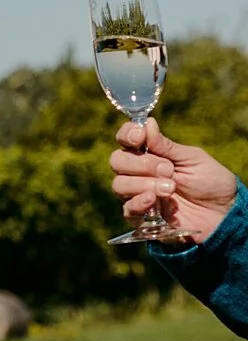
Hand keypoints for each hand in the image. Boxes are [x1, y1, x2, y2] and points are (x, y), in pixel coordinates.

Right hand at [111, 119, 238, 242]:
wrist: (223, 212)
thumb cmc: (210, 181)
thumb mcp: (193, 159)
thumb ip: (167, 146)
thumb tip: (147, 123)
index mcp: (150, 153)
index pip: (125, 139)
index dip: (127, 135)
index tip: (139, 137)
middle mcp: (139, 172)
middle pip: (117, 161)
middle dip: (141, 163)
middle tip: (168, 170)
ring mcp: (138, 194)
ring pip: (119, 184)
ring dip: (144, 184)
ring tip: (171, 188)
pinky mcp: (141, 216)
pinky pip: (127, 209)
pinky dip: (138, 202)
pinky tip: (154, 200)